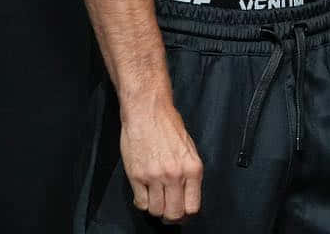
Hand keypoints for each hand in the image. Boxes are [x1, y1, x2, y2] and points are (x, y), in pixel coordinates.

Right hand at [119, 97, 202, 222]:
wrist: (148, 112)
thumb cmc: (169, 126)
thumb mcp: (189, 148)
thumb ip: (190, 173)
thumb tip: (189, 194)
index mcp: (192, 168)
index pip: (193, 207)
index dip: (187, 214)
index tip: (183, 212)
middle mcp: (175, 174)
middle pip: (174, 214)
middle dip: (171, 216)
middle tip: (168, 212)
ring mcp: (154, 177)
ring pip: (156, 210)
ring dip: (156, 209)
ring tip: (157, 200)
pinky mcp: (137, 176)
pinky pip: (140, 202)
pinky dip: (143, 203)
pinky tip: (145, 194)